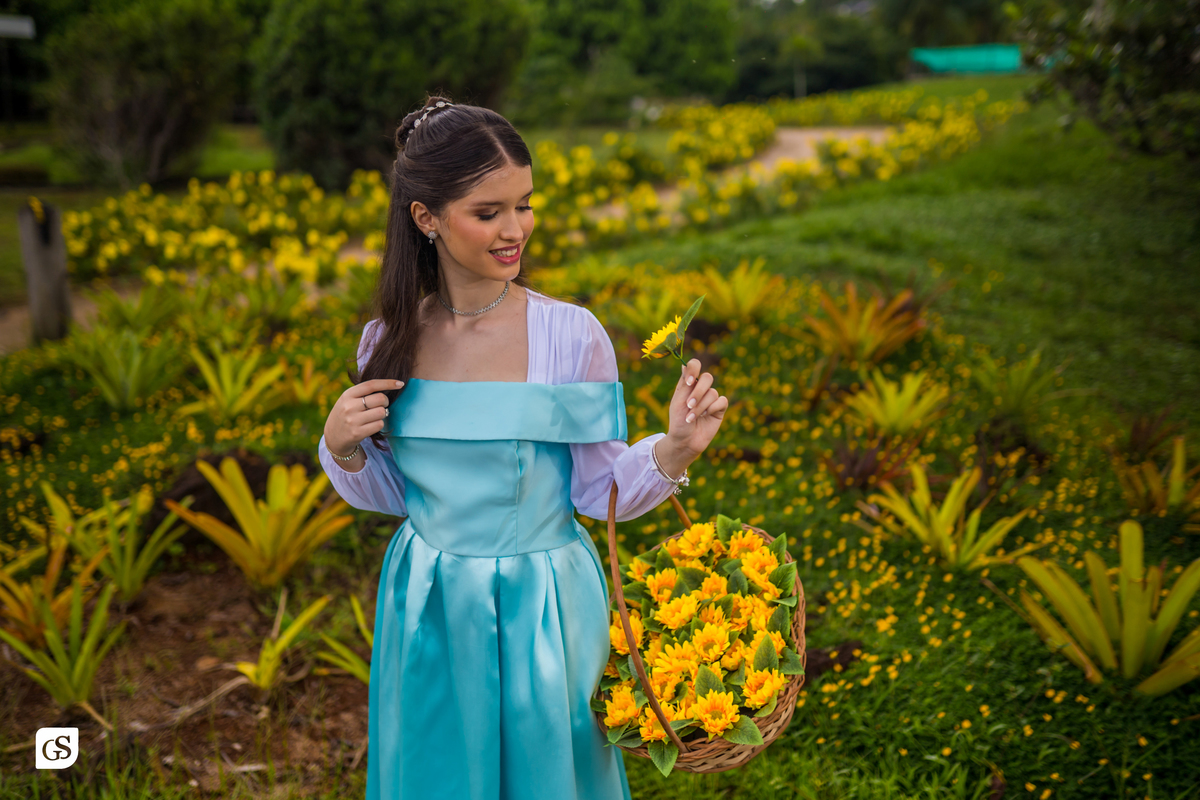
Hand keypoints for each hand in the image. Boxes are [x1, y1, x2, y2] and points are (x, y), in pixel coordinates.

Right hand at [324, 379, 403, 454]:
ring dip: (382, 414)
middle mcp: (349, 406)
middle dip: (385, 402)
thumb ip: (363, 393)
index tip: (400, 383)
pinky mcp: (357, 433)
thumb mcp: (348, 399)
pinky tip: (371, 425)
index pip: (371, 385)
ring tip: (373, 416)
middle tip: (381, 406)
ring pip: (381, 412)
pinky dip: (379, 424)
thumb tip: (389, 385)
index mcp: (347, 394)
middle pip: (380, 399)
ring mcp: (353, 420)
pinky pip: (379, 425)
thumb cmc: (346, 414)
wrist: (333, 436)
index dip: (388, 383)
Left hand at [657, 359, 727, 475]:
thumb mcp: (678, 403)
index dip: (693, 369)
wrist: (685, 441)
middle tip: (689, 405)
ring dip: (701, 406)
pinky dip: (712, 408)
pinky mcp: (719, 409)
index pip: (694, 366)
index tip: (688, 382)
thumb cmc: (678, 422)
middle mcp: (700, 389)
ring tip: (692, 418)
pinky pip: (722, 401)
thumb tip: (684, 365)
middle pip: (707, 377)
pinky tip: (706, 416)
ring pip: (712, 393)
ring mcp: (711, 399)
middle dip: (698, 392)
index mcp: (688, 384)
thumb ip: (684, 385)